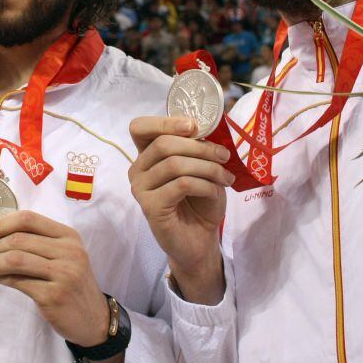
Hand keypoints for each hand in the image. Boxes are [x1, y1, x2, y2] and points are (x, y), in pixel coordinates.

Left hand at [0, 210, 109, 347]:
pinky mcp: (53, 296)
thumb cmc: (71, 283)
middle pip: (18, 239)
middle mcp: (69, 251)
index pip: (29, 219)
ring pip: (15, 259)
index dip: (1, 223)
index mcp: (69, 236)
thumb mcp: (63, 256)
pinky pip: (18, 282)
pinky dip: (1, 278)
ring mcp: (63, 274)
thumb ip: (37, 243)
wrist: (93, 318)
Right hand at [128, 116, 232, 303]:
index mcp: (146, 156)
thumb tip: (205, 127)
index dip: (165, 122)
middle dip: (200, 147)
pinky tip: (216, 192)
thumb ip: (196, 148)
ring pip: (174, 164)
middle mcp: (137, 170)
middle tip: (224, 156)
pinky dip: (205, 185)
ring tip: (226, 178)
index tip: (194, 126)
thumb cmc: (199, 201)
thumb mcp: (201, 168)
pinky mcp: (150, 207)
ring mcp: (140, 189)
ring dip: (207, 167)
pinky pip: (181, 184)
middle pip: (163, 143)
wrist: (199, 240)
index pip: (140, 127)